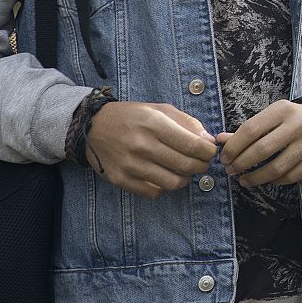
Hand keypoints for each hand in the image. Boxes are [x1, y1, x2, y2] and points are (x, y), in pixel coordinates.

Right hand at [87, 102, 219, 199]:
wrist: (92, 127)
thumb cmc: (132, 117)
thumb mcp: (160, 110)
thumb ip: (188, 123)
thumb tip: (210, 141)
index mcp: (154, 123)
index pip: (193, 146)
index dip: (208, 152)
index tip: (210, 152)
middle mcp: (142, 145)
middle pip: (186, 166)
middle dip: (201, 166)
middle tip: (201, 163)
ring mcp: (130, 164)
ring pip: (173, 183)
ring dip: (185, 179)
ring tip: (182, 170)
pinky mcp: (120, 179)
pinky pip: (154, 193)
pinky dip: (164, 187)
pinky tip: (163, 176)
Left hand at [218, 100, 301, 187]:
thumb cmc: (290, 121)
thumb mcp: (271, 118)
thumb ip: (246, 130)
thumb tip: (220, 140)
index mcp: (283, 110)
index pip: (251, 130)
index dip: (233, 147)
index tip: (224, 158)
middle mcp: (300, 124)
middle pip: (262, 150)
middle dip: (241, 164)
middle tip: (231, 171)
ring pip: (277, 168)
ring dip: (255, 178)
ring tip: (243, 180)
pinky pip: (292, 176)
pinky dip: (275, 181)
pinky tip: (266, 180)